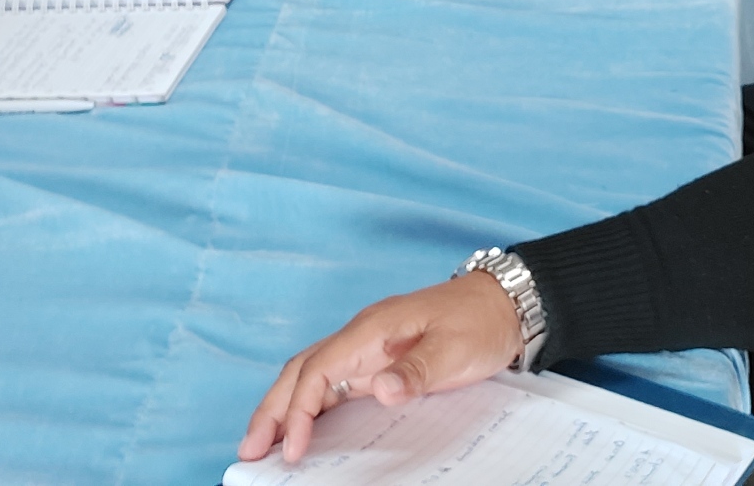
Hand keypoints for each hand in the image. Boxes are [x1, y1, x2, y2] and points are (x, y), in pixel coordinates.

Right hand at [238, 274, 521, 463]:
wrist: (504, 304)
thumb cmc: (478, 322)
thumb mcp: (454, 350)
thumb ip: (416, 370)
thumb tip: (378, 390)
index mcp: (372, 329)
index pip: (319, 369)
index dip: (299, 409)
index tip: (292, 448)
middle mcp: (361, 336)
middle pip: (301, 371)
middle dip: (272, 409)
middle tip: (249, 450)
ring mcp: (367, 348)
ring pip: (310, 376)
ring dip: (283, 407)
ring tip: (261, 444)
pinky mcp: (377, 361)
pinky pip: (332, 384)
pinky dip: (309, 406)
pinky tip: (302, 429)